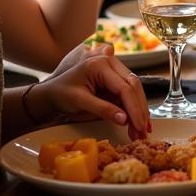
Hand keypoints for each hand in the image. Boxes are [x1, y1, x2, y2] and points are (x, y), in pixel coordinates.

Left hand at [29, 42, 150, 138]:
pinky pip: (130, 94)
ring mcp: (114, 71)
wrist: (51, 94)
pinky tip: (138, 122)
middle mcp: (111, 64)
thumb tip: (124, 120)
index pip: (124, 88)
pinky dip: (134, 109)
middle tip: (144, 131)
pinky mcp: (115, 81)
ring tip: (142, 131)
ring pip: (135, 90)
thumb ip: (102, 109)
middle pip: (134, 87)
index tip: (138, 126)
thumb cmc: (61, 94)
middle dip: (140, 110)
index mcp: (100, 64)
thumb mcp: (79, 102)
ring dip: (140, 111)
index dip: (134, 108)